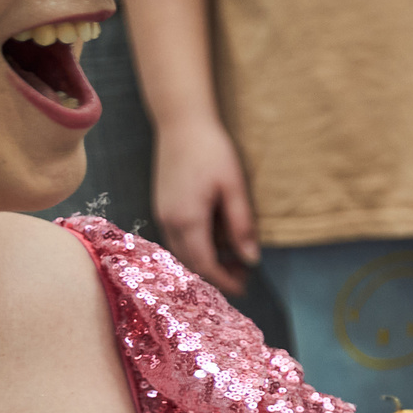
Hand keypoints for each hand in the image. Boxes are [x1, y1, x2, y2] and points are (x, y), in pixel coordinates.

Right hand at [153, 115, 258, 295]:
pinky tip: (215, 239)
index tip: (244, 288)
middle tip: (244, 274)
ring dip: (206, 260)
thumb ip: (241, 225)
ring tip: (234, 258)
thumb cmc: (211, 151)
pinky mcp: (162, 206)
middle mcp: (169, 221)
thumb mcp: (233, 187)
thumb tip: (251, 259)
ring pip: (182, 251)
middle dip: (217, 274)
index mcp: (188, 220)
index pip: (204, 264)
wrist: (181, 124)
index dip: (224, 280)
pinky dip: (196, 246)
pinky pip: (177, 238)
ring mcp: (161, 214)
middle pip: (190, 262)